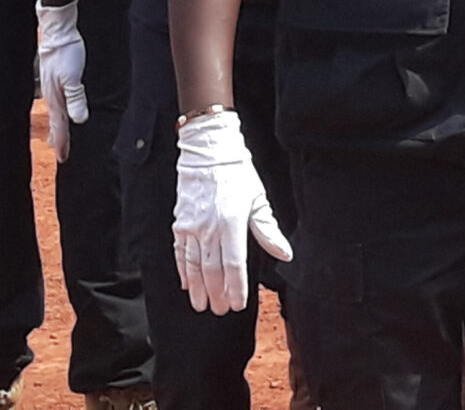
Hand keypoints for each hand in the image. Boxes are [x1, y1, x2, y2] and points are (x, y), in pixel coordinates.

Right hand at [34, 0, 88, 160]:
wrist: (57, 33)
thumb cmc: (66, 53)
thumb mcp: (73, 77)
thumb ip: (76, 98)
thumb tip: (79, 120)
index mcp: (55, 98)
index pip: (59, 126)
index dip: (62, 142)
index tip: (63, 158)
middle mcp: (51, 95)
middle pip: (55, 122)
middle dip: (58, 139)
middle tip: (62, 153)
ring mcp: (52, 87)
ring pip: (56, 113)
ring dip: (58, 127)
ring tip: (58, 138)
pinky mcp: (56, 79)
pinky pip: (58, 101)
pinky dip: (60, 111)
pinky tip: (62, 110)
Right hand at [173, 110, 291, 314]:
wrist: (208, 153)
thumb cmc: (237, 175)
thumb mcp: (258, 200)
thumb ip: (268, 231)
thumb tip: (285, 254)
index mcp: (232, 222)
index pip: (233, 264)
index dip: (236, 287)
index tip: (238, 304)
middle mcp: (209, 228)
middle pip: (212, 270)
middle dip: (217, 293)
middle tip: (221, 310)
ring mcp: (191, 227)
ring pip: (194, 266)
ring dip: (199, 289)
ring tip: (203, 306)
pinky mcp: (180, 224)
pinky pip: (181, 254)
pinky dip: (184, 271)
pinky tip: (188, 285)